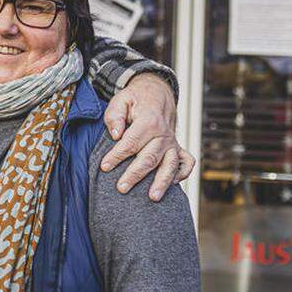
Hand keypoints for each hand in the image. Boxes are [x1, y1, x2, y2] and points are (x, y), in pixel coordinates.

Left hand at [100, 72, 195, 200]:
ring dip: (162, 181)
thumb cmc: (135, 99)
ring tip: (153, 198)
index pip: (131, 142)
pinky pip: (186, 163)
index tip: (105, 167)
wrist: (156, 94)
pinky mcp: (178, 148)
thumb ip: (115, 115)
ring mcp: (172, 143)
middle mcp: (163, 134)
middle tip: (121, 188)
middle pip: (149, 158)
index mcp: (149, 121)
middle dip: (135, 174)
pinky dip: (182, 174)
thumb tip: (115, 134)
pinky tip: (172, 185)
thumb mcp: (121, 100)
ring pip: (169, 164)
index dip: (117, 156)